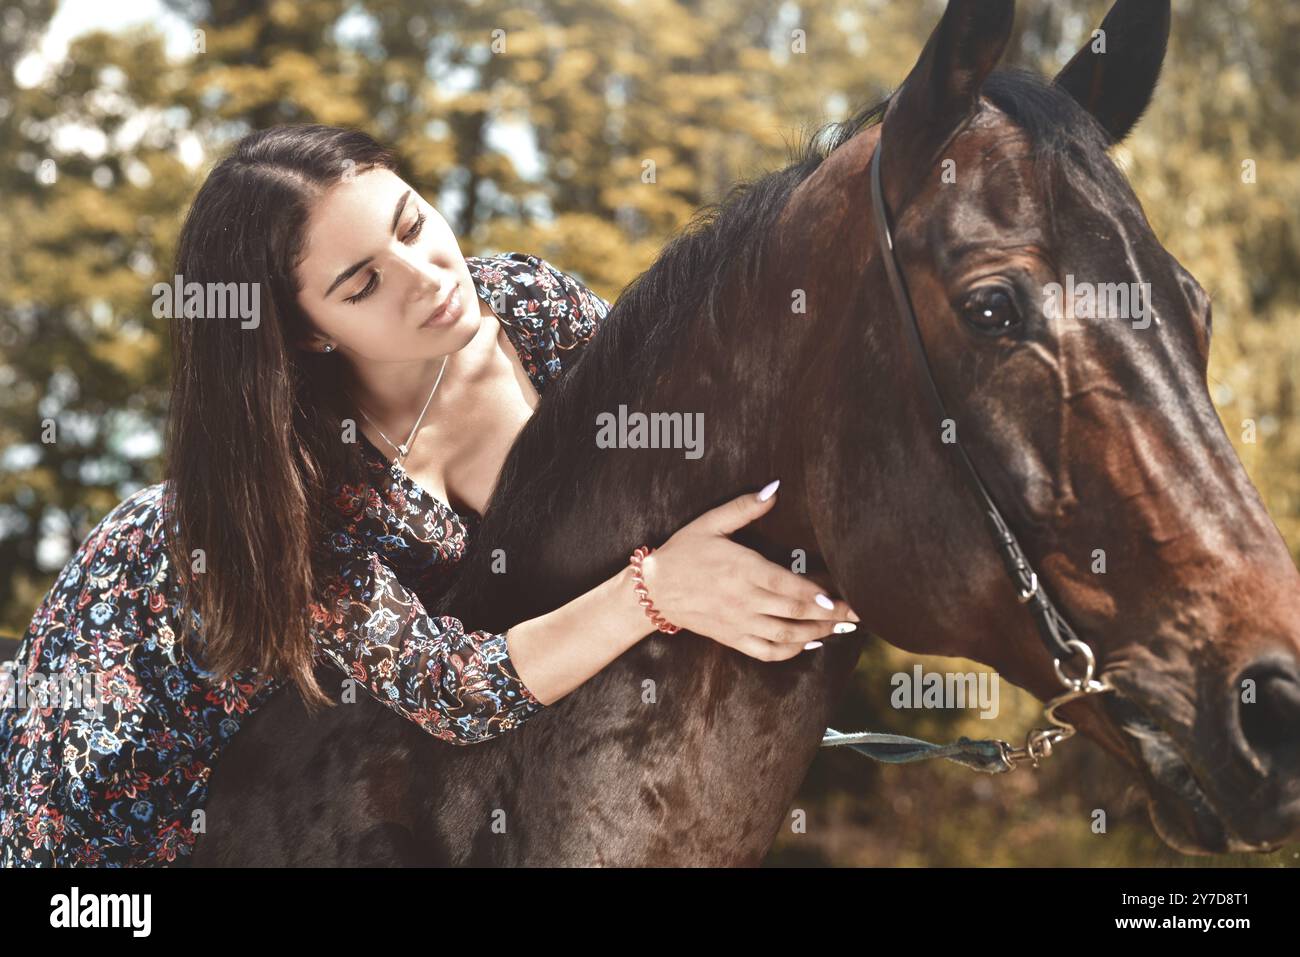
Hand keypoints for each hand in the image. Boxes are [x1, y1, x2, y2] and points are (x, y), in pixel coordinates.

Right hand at [638, 480, 860, 660]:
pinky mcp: (732, 638)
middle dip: (828, 615)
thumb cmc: (684, 551)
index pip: (785, 586)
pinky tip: (809, 644)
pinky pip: (766, 651)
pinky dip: (790, 651)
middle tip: (857, 614)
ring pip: (785, 635)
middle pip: (793, 612)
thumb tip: (774, 489)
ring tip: (841, 628)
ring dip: (816, 634)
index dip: (814, 594)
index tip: (837, 597)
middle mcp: (743, 600)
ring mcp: (738, 623)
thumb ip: (744, 508)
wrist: (654, 590)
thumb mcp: (710, 523)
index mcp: (741, 569)